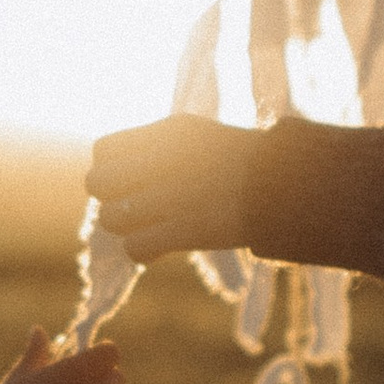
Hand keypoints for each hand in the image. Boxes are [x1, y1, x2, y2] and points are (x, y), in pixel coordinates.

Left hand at [87, 118, 257, 266]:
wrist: (286, 185)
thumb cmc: (241, 161)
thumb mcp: (196, 135)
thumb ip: (155, 145)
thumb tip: (113, 166)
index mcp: (165, 133)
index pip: (102, 149)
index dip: (110, 168)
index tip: (131, 181)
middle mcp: (164, 160)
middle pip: (97, 182)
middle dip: (110, 199)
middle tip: (136, 207)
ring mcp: (173, 195)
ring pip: (110, 218)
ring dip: (126, 228)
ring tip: (151, 227)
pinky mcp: (185, 229)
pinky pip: (134, 247)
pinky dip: (144, 251)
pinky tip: (160, 247)